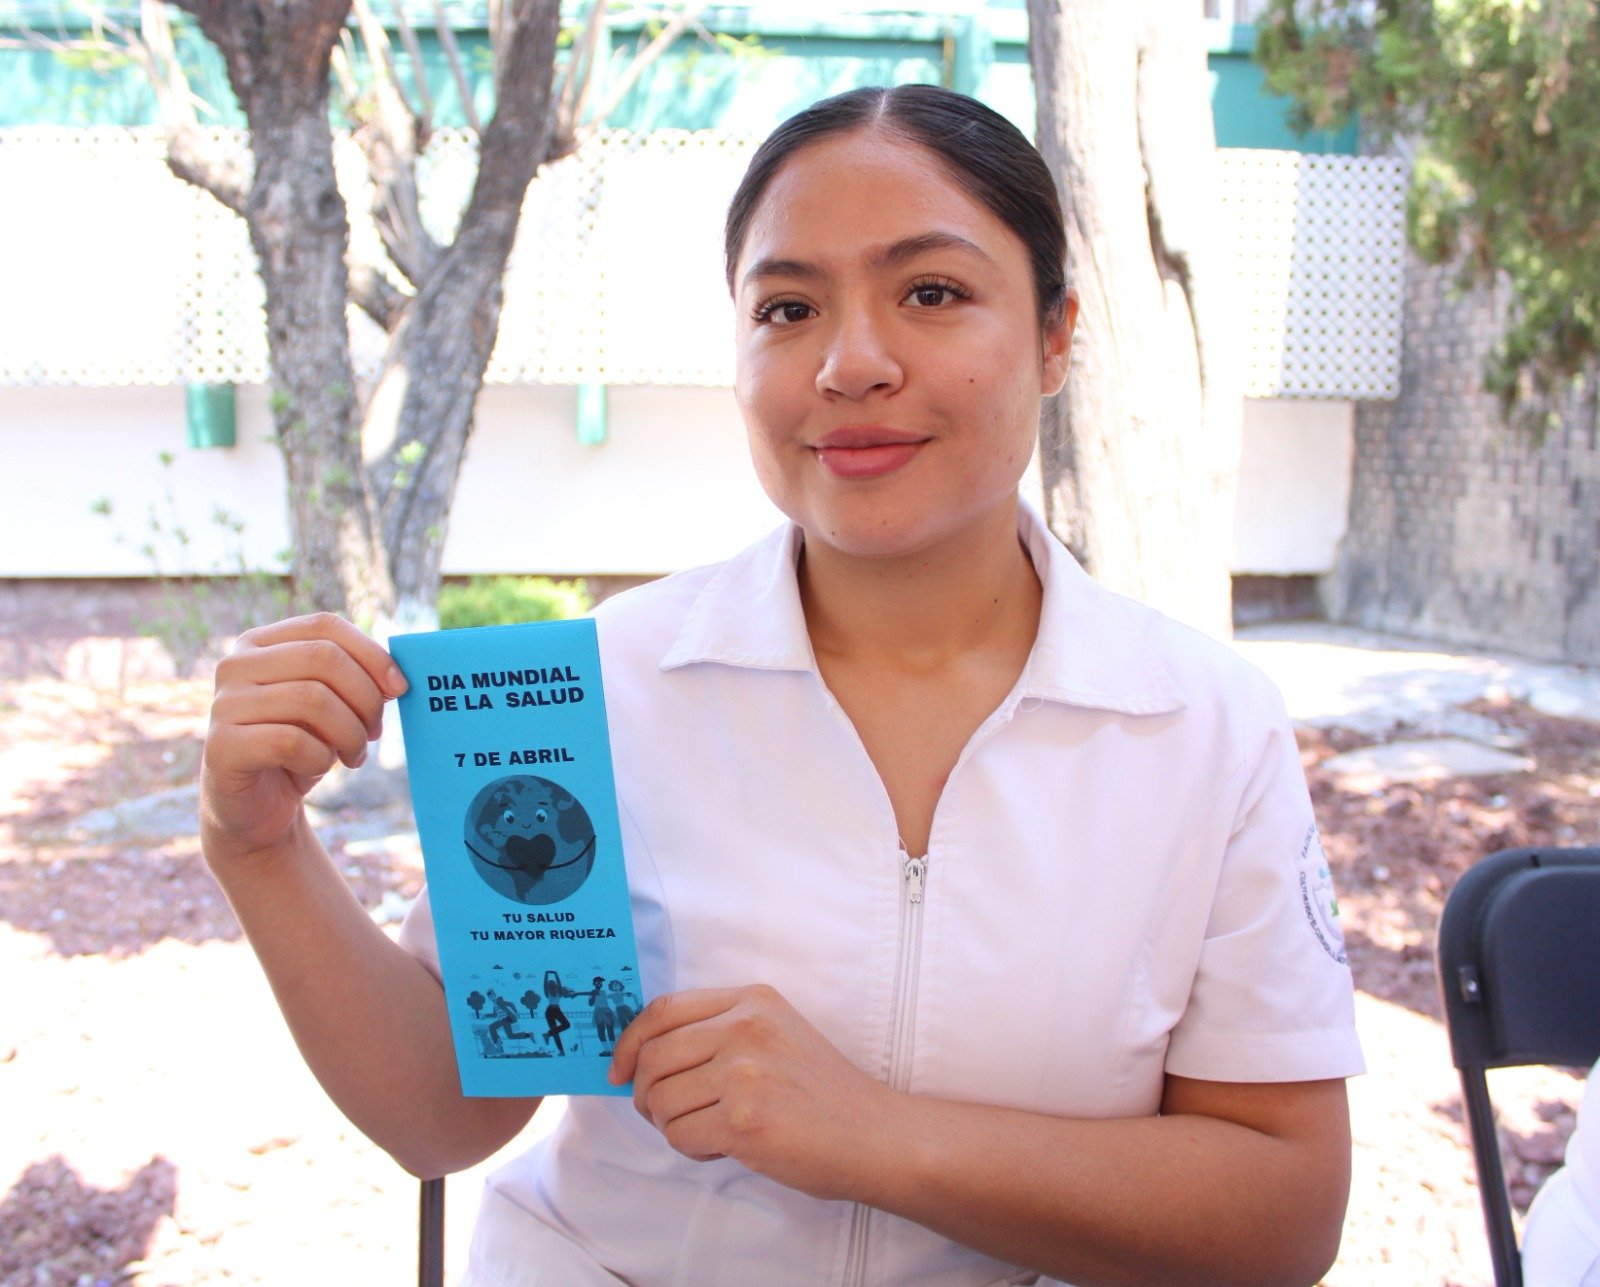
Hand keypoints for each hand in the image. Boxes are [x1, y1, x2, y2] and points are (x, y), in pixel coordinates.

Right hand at [200, 613, 407, 862]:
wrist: (257, 807)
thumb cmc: (300, 748)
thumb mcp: (330, 705)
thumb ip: (355, 679)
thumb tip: (396, 678)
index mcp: (261, 643)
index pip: (325, 625)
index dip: (370, 654)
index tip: (400, 688)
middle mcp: (235, 665)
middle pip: (323, 658)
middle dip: (365, 698)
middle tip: (374, 732)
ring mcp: (223, 704)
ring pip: (312, 699)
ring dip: (349, 734)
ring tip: (354, 756)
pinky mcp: (221, 746)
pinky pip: (290, 742)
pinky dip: (320, 757)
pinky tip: (320, 767)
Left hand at [608, 985, 895, 1200]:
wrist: (874, 1135)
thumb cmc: (822, 1092)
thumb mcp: (776, 1033)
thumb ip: (720, 1031)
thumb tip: (641, 1057)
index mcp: (752, 1000)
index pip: (662, 1010)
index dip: (629, 1042)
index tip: (618, 1070)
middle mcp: (746, 1028)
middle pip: (652, 1057)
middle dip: (645, 1093)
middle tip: (664, 1113)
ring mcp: (745, 1073)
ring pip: (660, 1100)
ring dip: (672, 1125)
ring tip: (709, 1131)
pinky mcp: (744, 1120)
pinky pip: (680, 1136)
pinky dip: (692, 1149)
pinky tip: (724, 1147)